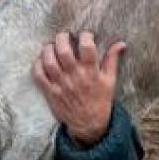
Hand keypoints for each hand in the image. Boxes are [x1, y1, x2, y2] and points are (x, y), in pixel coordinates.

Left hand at [33, 30, 125, 145]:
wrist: (89, 124)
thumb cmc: (100, 101)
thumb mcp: (110, 80)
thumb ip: (112, 60)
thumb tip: (120, 43)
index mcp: (91, 72)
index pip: (87, 47)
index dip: (85, 36)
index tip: (85, 35)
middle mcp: (75, 77)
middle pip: (63, 51)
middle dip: (62, 38)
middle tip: (64, 36)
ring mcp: (61, 85)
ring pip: (49, 61)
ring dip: (48, 49)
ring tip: (51, 46)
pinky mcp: (50, 92)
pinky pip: (39, 76)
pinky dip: (37, 65)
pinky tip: (41, 60)